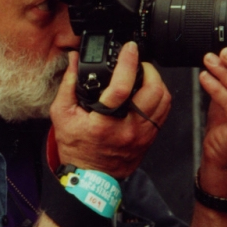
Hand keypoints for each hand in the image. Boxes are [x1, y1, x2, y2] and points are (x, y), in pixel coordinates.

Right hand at [49, 42, 170, 178]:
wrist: (90, 177)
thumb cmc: (76, 148)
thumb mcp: (62, 114)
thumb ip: (68, 84)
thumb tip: (74, 61)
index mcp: (104, 122)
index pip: (122, 87)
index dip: (128, 63)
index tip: (129, 49)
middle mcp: (128, 129)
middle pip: (154, 91)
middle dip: (149, 69)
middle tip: (137, 62)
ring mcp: (142, 134)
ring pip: (164, 100)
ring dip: (157, 82)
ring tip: (143, 75)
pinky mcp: (149, 138)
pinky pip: (163, 112)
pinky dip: (159, 97)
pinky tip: (147, 92)